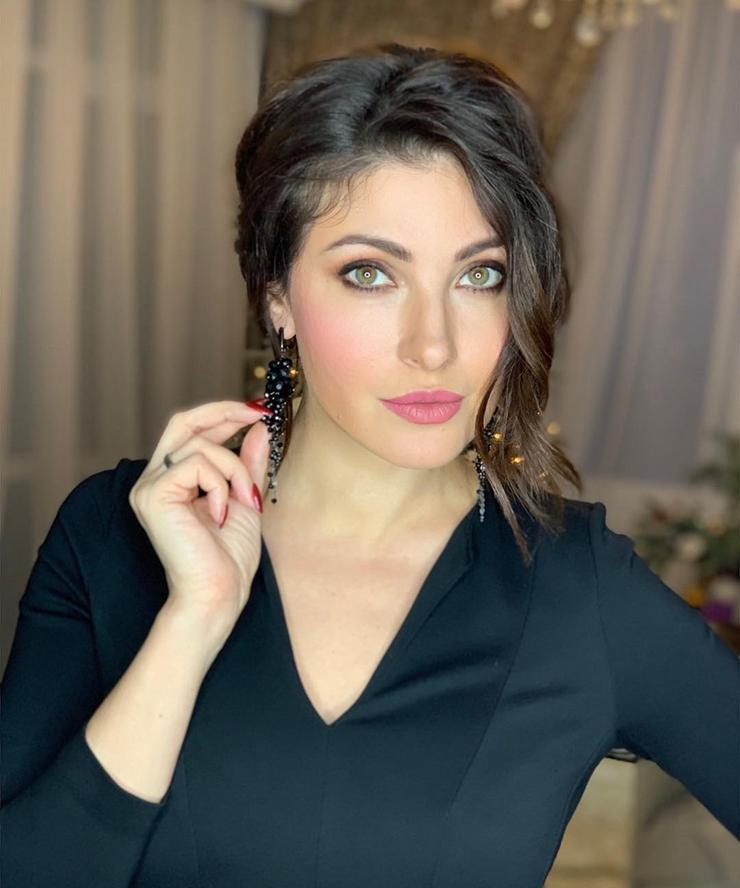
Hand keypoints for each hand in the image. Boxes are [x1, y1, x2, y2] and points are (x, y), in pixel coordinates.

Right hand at [128, 399, 271, 646]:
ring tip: (241, 501)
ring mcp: (149, 487)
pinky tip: (222, 514)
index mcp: (172, 480)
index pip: (191, 430)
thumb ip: (248, 464)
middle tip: (258, 413)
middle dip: (224, 411)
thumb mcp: (245, 500)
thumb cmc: (228, 559)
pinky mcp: (153, 495)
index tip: (259, 410)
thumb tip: (259, 428)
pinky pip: (197, 465)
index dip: (223, 414)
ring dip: (234, 468)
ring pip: (200, 445)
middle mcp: (153, 479)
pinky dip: (220, 484)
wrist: (218, 595)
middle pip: (184, 423)